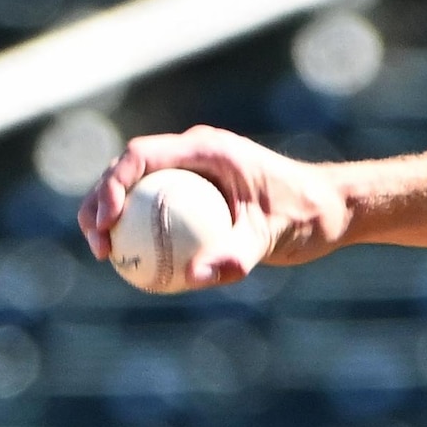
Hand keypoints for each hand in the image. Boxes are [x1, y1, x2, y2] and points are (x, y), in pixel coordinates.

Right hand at [75, 127, 350, 284]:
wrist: (330, 208)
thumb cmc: (304, 217)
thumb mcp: (272, 239)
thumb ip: (235, 256)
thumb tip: (194, 277)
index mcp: (206, 149)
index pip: (141, 155)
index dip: (112, 185)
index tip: (106, 222)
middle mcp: (193, 153)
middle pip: (128, 169)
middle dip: (99, 201)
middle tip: (96, 244)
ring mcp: (192, 170)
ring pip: (137, 187)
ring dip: (111, 214)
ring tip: (103, 254)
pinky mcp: (195, 190)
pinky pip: (157, 206)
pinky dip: (139, 228)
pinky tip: (132, 263)